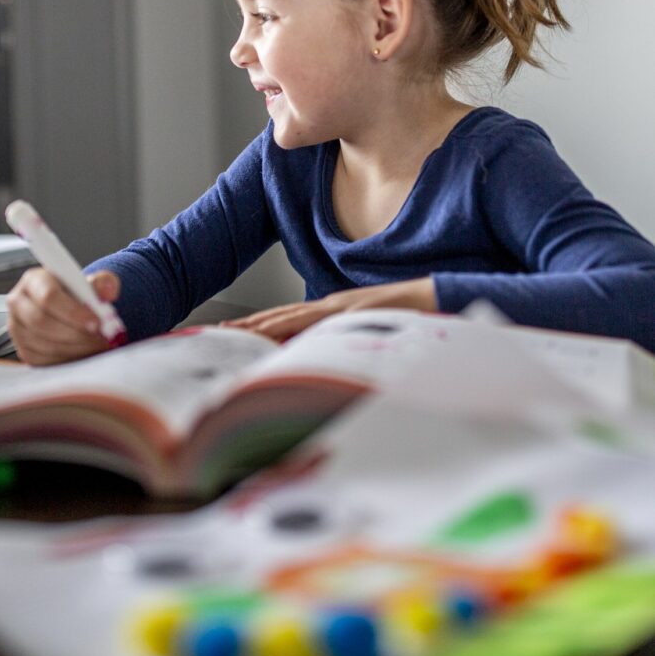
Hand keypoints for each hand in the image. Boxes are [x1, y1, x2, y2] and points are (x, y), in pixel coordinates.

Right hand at [6, 268, 120, 364]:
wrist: (71, 312)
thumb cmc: (78, 295)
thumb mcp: (92, 283)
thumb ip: (103, 283)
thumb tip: (108, 291)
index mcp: (34, 280)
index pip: (48, 296)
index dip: (73, 311)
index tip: (96, 323)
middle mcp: (18, 302)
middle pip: (42, 322)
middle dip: (76, 333)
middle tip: (101, 338)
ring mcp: (17, 328)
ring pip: (44, 344)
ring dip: (76, 348)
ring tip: (97, 344)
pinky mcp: (23, 350)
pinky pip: (44, 361)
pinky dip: (68, 359)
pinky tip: (84, 352)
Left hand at [221, 278, 436, 341]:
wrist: (433, 296)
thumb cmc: (400, 317)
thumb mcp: (362, 330)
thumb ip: (338, 340)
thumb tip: (316, 359)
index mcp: (329, 312)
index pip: (286, 319)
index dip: (259, 325)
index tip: (234, 333)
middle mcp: (330, 306)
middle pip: (283, 315)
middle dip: (252, 324)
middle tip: (223, 331)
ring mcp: (342, 307)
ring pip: (297, 315)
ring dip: (268, 323)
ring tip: (243, 330)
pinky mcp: (358, 310)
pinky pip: (326, 320)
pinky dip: (304, 325)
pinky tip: (287, 329)